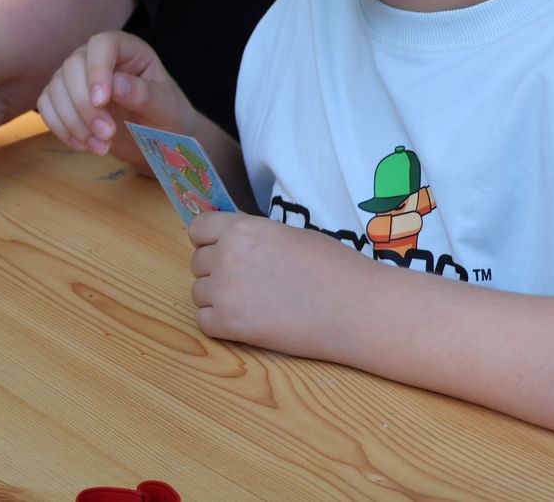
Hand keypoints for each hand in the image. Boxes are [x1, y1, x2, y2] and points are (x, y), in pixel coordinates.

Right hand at [36, 30, 195, 171]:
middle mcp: (98, 58)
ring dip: (73, 121)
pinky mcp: (64, 99)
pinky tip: (83, 145)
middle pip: (72, 67)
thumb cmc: (168, 118)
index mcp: (127, 50)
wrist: (158, 140)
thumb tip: (115, 85)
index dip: (97, 69)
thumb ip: (144, 95)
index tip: (102, 101)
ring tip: (100, 147)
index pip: (102, 45)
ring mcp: (77, 78)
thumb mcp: (166, 108)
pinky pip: (47, 106)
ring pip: (56, 88)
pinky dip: (61, 128)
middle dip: (84, 105)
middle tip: (107, 135)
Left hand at [188, 212, 375, 359]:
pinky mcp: (230, 325)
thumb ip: (254, 237)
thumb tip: (235, 243)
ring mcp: (225, 291)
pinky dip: (219, 324)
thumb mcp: (288, 234)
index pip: (198, 229)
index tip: (219, 249)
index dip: (207, 240)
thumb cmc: (333, 267)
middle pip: (198, 263)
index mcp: (241, 229)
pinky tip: (244, 322)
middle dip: (216, 270)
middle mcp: (226, 256)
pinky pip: (203, 321)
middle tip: (247, 282)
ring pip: (198, 293)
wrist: (355, 308)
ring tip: (251, 304)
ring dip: (217, 298)